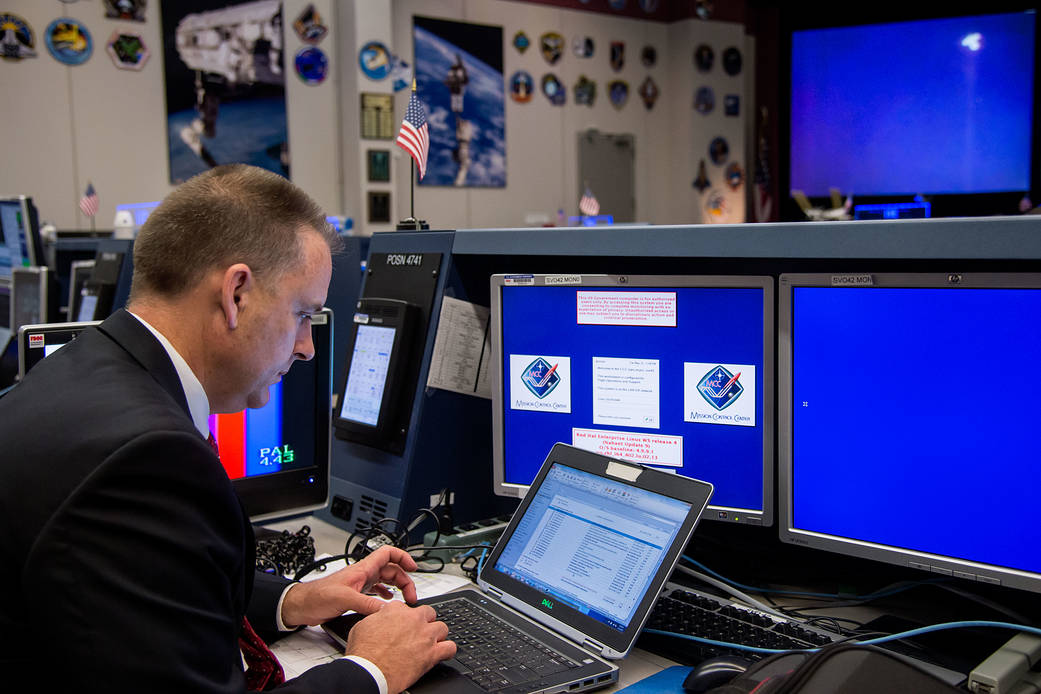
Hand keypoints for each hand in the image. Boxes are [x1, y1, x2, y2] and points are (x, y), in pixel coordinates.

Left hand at [281, 546, 418, 626]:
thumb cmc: (317, 597)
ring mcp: (360, 584)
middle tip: (411, 596)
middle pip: (391, 570)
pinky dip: (386, 596)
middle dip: (405, 580)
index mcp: (362, 569)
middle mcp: (363, 574)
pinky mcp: (356, 595)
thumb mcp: (344, 599)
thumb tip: (388, 610)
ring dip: (397, 588)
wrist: (301, 605)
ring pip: (386, 581)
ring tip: (404, 601)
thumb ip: (367, 604)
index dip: (403, 557)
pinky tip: (387, 604)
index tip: (414, 567)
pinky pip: (377, 592)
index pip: (388, 553)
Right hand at [346, 601, 456, 693]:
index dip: (405, 618)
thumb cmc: (363, 652)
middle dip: (425, 622)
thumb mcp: (362, 625)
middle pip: (428, 613)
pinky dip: (448, 651)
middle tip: (418, 633)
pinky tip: (442, 653)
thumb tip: (380, 616)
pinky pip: (450, 647)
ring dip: (437, 635)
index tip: (403, 625)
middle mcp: (413, 619)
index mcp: (396, 610)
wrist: (369, 672)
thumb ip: (376, 617)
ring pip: (442, 628)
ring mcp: (425, 636)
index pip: (407, 608)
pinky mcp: (432, 654)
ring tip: (430, 643)